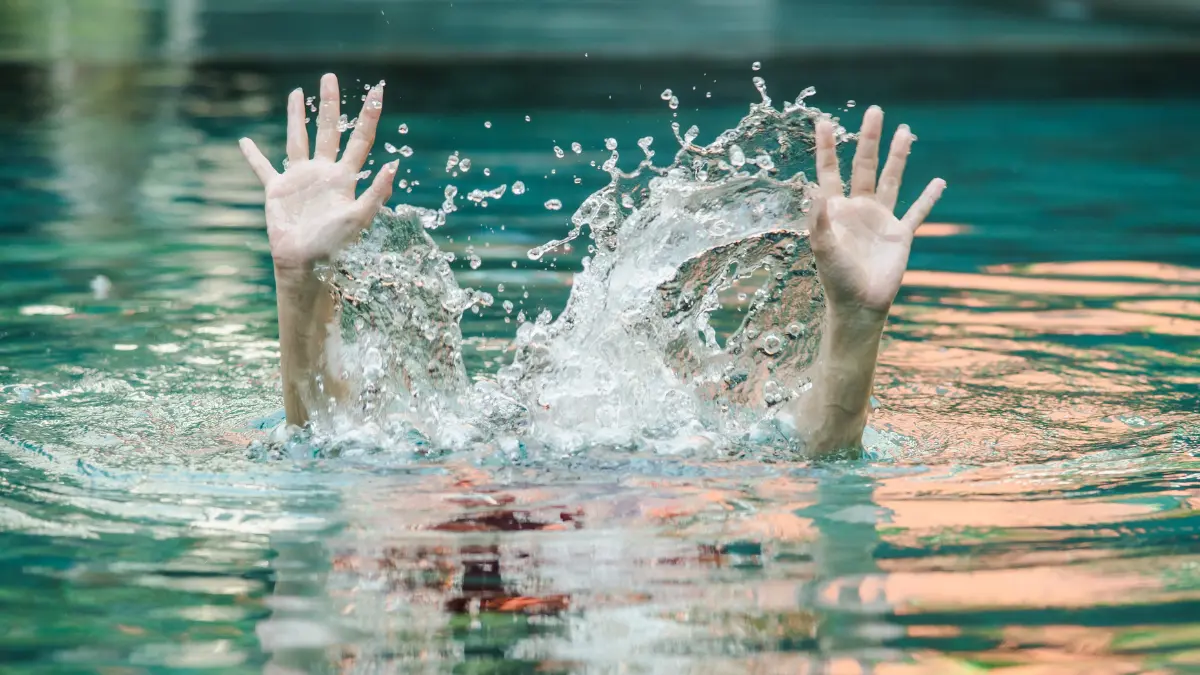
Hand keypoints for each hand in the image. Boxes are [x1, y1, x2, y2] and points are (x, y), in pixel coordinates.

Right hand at [239, 73, 397, 268]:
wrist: (306, 264)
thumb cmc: (335, 246)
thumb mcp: (359, 218)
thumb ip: (376, 192)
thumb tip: (393, 165)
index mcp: (345, 177)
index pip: (360, 139)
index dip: (369, 115)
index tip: (377, 90)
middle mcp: (324, 173)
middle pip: (329, 130)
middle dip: (329, 104)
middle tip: (329, 77)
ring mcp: (300, 179)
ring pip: (299, 139)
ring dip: (297, 117)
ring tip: (297, 93)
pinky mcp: (278, 190)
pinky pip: (263, 168)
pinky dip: (253, 156)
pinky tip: (244, 142)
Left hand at [809, 106, 944, 318]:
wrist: (860, 304)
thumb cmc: (836, 278)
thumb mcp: (822, 247)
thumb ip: (818, 219)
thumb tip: (814, 190)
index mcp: (836, 209)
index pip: (830, 171)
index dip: (827, 147)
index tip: (824, 121)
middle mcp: (859, 208)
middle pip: (864, 165)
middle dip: (869, 139)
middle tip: (875, 111)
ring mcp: (881, 218)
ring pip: (891, 179)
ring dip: (898, 156)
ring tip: (905, 131)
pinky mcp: (901, 233)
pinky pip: (917, 212)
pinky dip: (929, 198)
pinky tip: (938, 182)